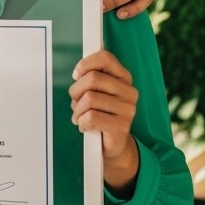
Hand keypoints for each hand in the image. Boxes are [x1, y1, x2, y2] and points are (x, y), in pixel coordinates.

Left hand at [69, 50, 139, 194]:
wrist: (110, 146)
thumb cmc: (99, 115)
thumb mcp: (95, 93)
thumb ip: (90, 79)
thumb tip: (78, 73)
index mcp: (124, 79)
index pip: (106, 58)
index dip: (86, 64)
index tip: (76, 75)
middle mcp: (129, 92)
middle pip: (93, 79)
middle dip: (76, 91)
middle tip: (75, 102)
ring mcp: (128, 110)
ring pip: (89, 99)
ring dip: (77, 110)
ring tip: (80, 117)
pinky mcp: (121, 126)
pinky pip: (91, 117)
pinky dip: (81, 122)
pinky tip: (85, 126)